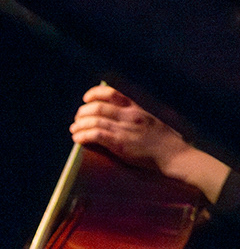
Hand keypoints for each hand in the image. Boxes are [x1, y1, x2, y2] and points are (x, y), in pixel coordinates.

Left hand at [70, 84, 229, 202]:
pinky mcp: (120, 144)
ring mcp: (125, 129)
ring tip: (74, 130)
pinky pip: (96, 135)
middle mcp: (130, 115)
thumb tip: (120, 110)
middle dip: (82, 112)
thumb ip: (138, 112)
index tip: (86, 98)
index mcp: (138, 107)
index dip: (95, 93)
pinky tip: (78, 139)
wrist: (175, 155)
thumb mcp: (153, 117)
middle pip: (97, 107)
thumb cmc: (165, 139)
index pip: (112, 93)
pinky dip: (83, 135)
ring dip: (79, 125)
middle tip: (77, 118)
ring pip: (94, 121)